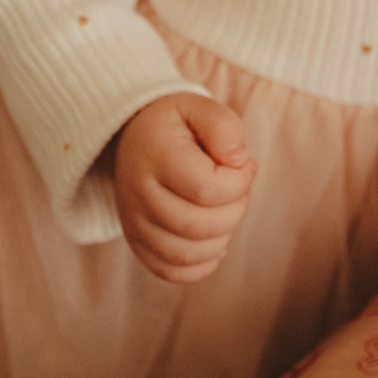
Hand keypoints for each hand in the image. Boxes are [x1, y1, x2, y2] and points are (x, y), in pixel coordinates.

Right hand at [109, 92, 255, 282]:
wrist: (133, 137)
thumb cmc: (175, 124)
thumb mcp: (199, 106)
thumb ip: (224, 126)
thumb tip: (240, 161)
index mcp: (155, 156)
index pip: (208, 189)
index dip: (240, 182)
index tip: (244, 165)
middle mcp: (138, 194)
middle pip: (199, 226)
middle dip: (235, 210)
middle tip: (237, 187)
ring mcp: (133, 222)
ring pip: (187, 254)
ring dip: (222, 237)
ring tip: (224, 210)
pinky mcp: (136, 242)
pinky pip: (171, 271)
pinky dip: (201, 264)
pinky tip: (214, 241)